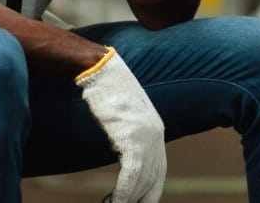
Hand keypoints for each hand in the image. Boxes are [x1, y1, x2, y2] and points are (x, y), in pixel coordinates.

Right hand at [76, 47, 165, 202]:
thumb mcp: (126, 114)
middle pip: (154, 178)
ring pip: (143, 179)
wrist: (101, 71)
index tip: (142, 202)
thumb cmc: (108, 90)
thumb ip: (130, 133)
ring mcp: (146, 137)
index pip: (158, 169)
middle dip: (143, 198)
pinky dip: (123, 191)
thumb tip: (123, 149)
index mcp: (156, 129)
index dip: (150, 189)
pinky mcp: (132, 138)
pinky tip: (115, 202)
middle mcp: (156, 135)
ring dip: (130, 199)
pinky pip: (131, 173)